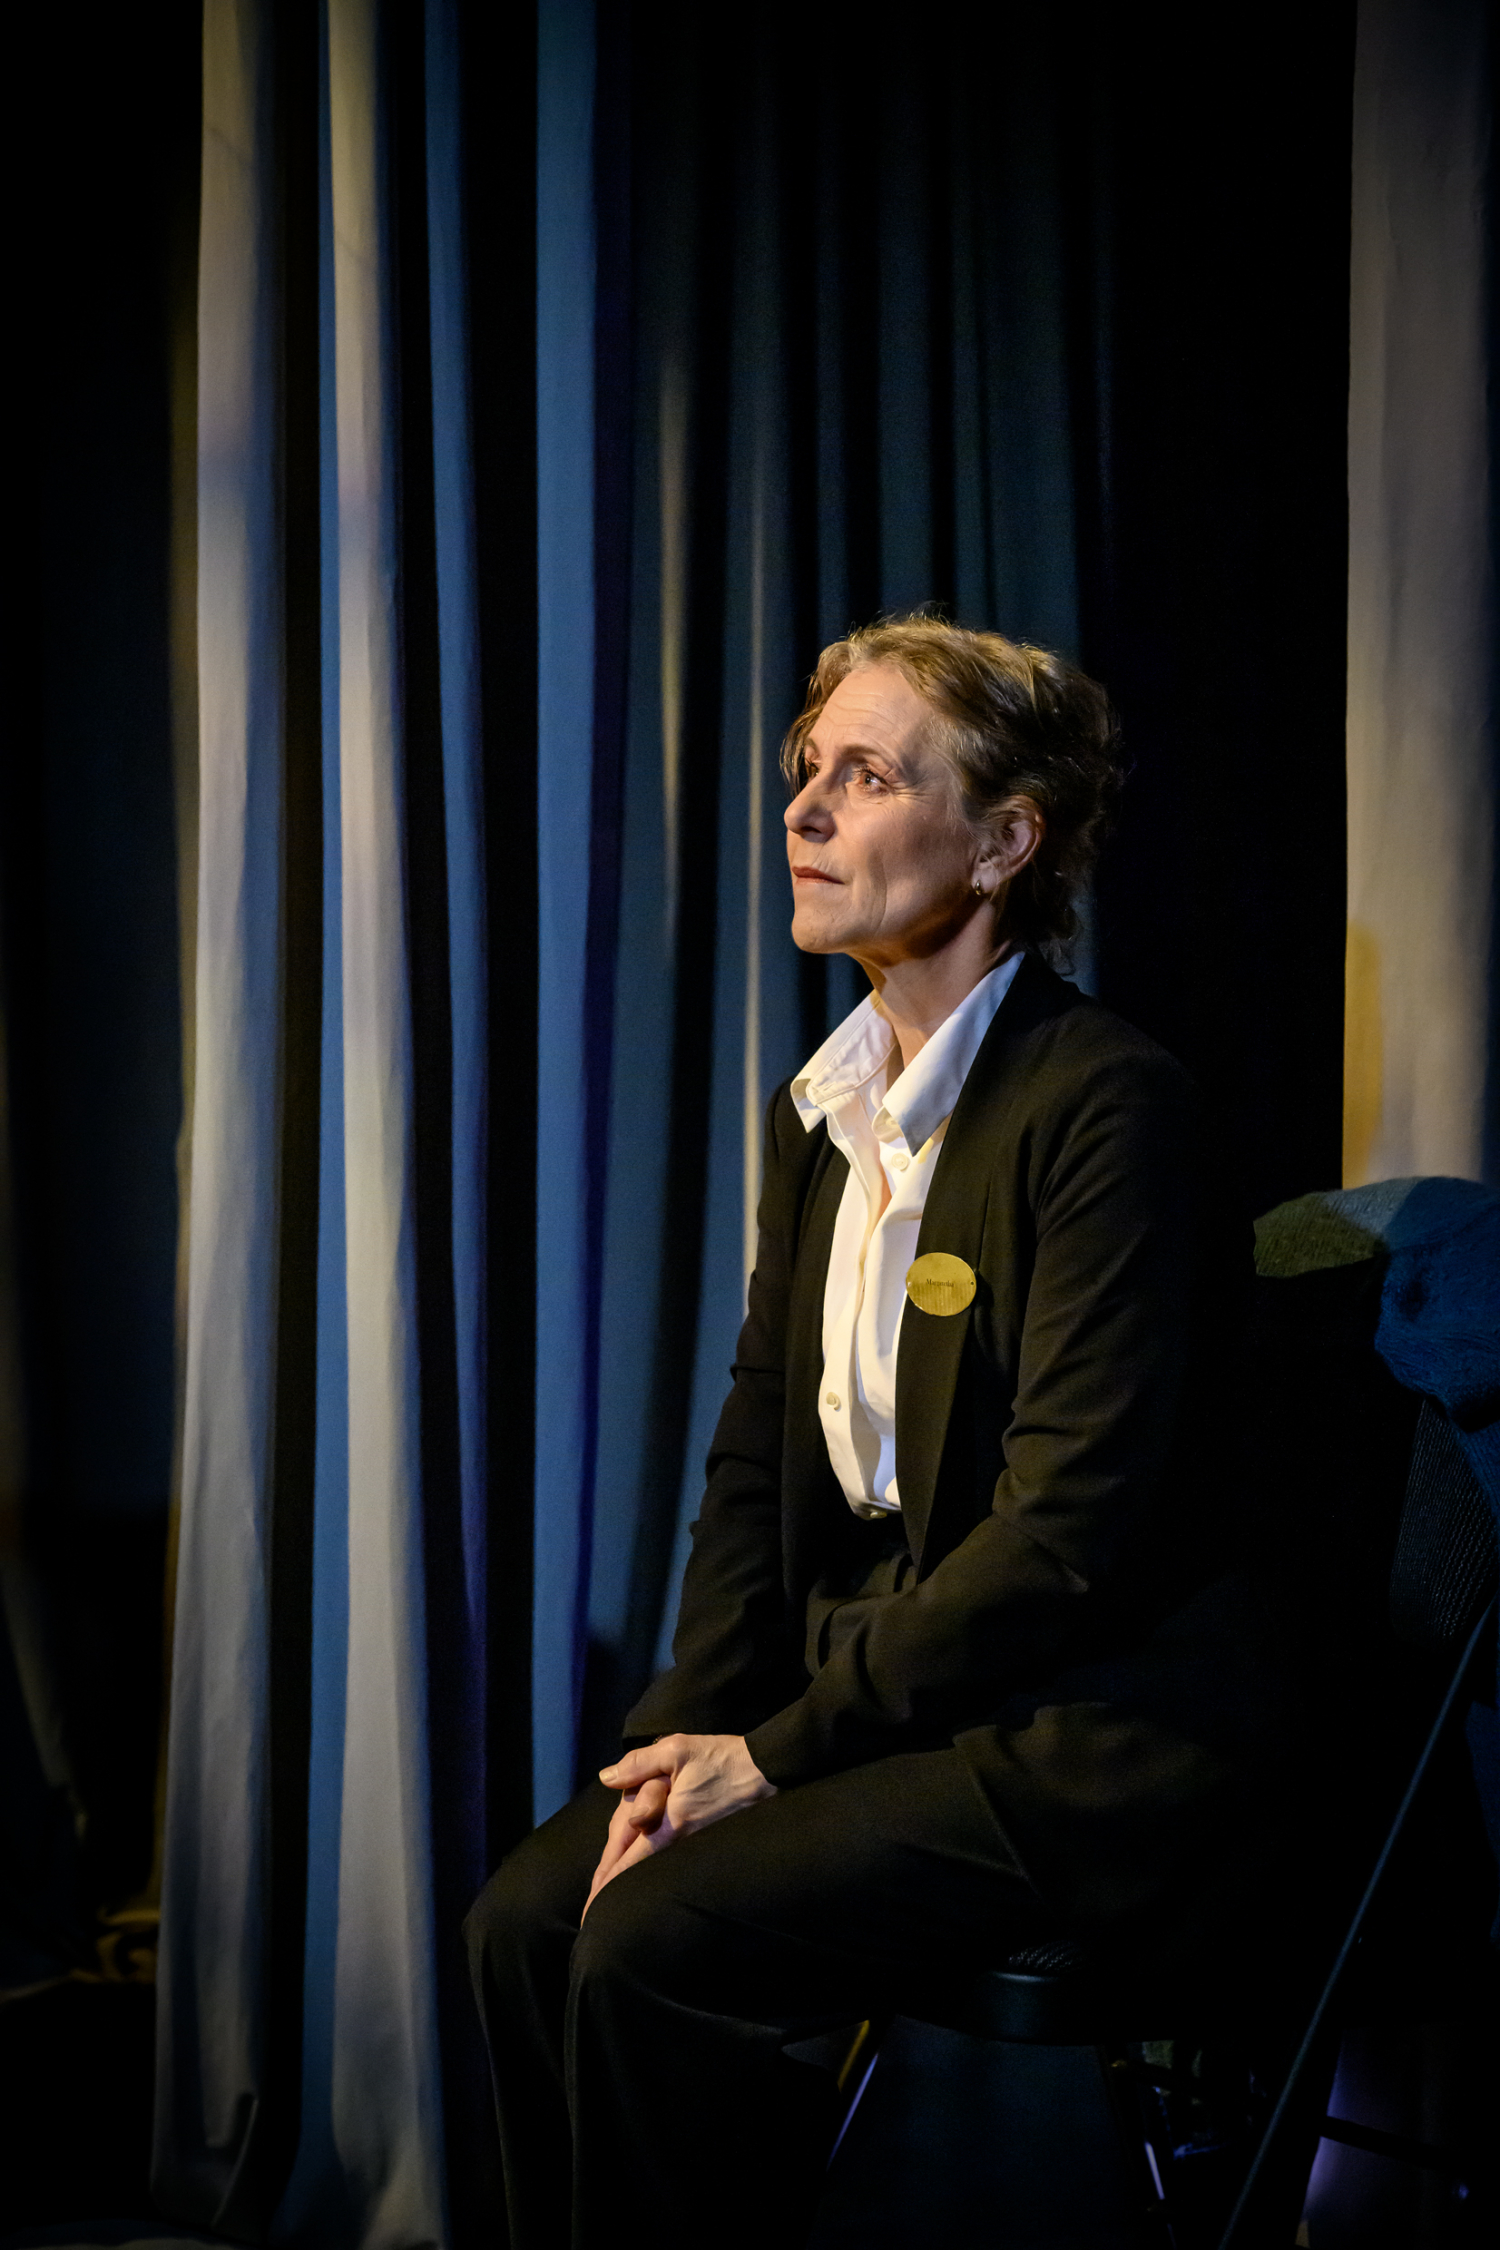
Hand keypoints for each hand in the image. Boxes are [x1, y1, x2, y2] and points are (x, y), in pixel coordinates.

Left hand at [582, 1734, 775, 1916]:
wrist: (768, 1770)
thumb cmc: (722, 1759)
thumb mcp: (677, 1750)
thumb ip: (639, 1763)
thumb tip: (607, 1778)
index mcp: (668, 1823)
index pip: (628, 1860)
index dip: (606, 1884)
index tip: (589, 1912)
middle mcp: (679, 1840)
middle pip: (637, 1868)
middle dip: (611, 1890)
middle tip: (591, 1916)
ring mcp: (694, 1843)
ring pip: (652, 1864)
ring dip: (629, 1879)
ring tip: (609, 1895)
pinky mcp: (706, 1838)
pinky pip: (669, 1856)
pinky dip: (649, 1866)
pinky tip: (644, 1867)